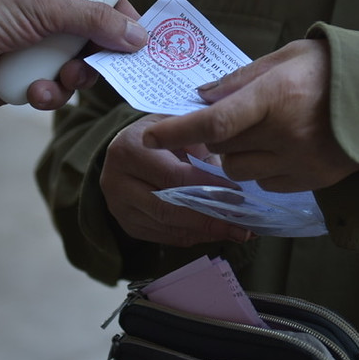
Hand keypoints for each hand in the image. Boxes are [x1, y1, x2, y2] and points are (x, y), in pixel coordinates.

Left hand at [0, 0, 146, 108]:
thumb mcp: (42, 7)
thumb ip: (94, 19)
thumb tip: (139, 36)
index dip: (122, 16)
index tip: (140, 37)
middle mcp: (46, 16)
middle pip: (96, 38)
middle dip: (98, 55)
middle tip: (95, 63)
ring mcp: (35, 49)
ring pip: (79, 70)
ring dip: (73, 78)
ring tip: (59, 77)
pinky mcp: (24, 80)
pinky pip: (55, 92)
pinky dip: (48, 94)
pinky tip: (31, 91)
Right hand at [101, 115, 252, 246]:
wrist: (129, 143)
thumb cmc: (162, 130)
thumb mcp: (180, 123)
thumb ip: (201, 146)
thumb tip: (232, 179)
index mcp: (130, 149)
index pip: (173, 176)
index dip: (207, 187)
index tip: (237, 194)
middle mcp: (116, 180)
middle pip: (167, 208)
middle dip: (208, 218)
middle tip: (242, 224)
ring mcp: (118, 206)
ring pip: (166, 227)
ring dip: (203, 232)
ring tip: (236, 232)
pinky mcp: (126, 224)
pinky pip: (163, 236)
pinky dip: (191, 236)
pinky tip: (214, 232)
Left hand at [142, 39, 357, 192]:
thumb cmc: (334, 68)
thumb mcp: (286, 58)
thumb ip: (241, 79)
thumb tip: (203, 96)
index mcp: (274, 97)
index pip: (212, 122)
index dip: (176, 130)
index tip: (149, 133)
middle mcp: (284, 134)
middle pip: (221, 149)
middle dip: (215, 135)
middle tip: (231, 117)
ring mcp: (299, 162)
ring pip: (240, 171)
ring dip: (236, 155)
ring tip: (259, 132)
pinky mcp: (311, 181)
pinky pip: (266, 184)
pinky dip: (263, 170)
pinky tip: (280, 148)